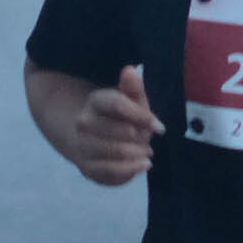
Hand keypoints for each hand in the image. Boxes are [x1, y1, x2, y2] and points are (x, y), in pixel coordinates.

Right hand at [68, 63, 161, 185]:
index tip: (159, 126)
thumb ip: (133, 88)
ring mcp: (83, 146)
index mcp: (95, 101)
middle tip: (147, 139)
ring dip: (138, 153)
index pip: (118, 104)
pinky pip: (112, 171)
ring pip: (118, 151)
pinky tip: (143, 164)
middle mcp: (84, 123)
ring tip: (145, 151)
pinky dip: (132, 169)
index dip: (142, 116)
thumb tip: (130, 70)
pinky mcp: (87, 168)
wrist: (92, 142)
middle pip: (123, 131)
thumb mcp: (131, 102)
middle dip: (142, 137)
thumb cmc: (120, 119)